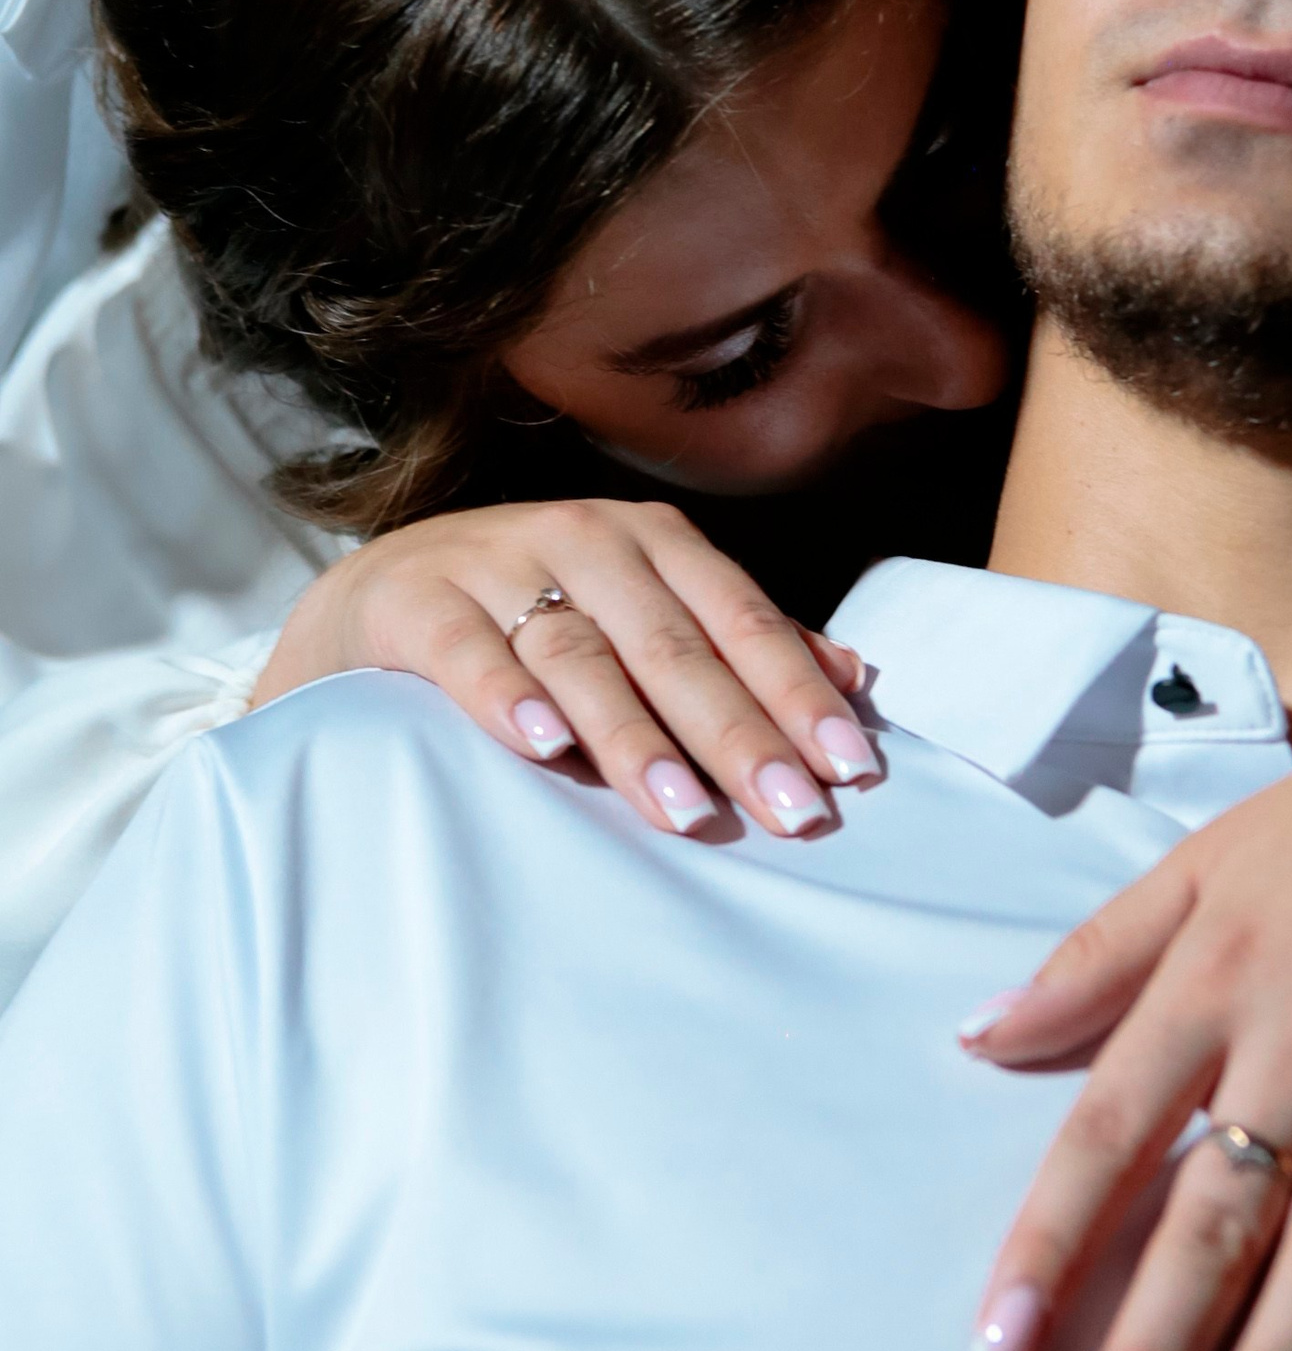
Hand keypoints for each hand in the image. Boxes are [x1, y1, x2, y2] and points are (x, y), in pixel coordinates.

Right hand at [252, 497, 877, 837]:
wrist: (377, 593)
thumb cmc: (535, 615)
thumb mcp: (640, 614)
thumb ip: (738, 643)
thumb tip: (854, 678)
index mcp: (652, 542)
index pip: (740, 619)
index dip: (796, 693)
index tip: (849, 769)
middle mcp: (583, 538)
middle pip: (674, 646)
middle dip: (738, 733)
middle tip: (793, 811)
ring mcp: (496, 564)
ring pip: (581, 655)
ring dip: (635, 737)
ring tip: (687, 812)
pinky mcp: (415, 599)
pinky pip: (467, 650)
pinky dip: (505, 694)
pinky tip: (542, 744)